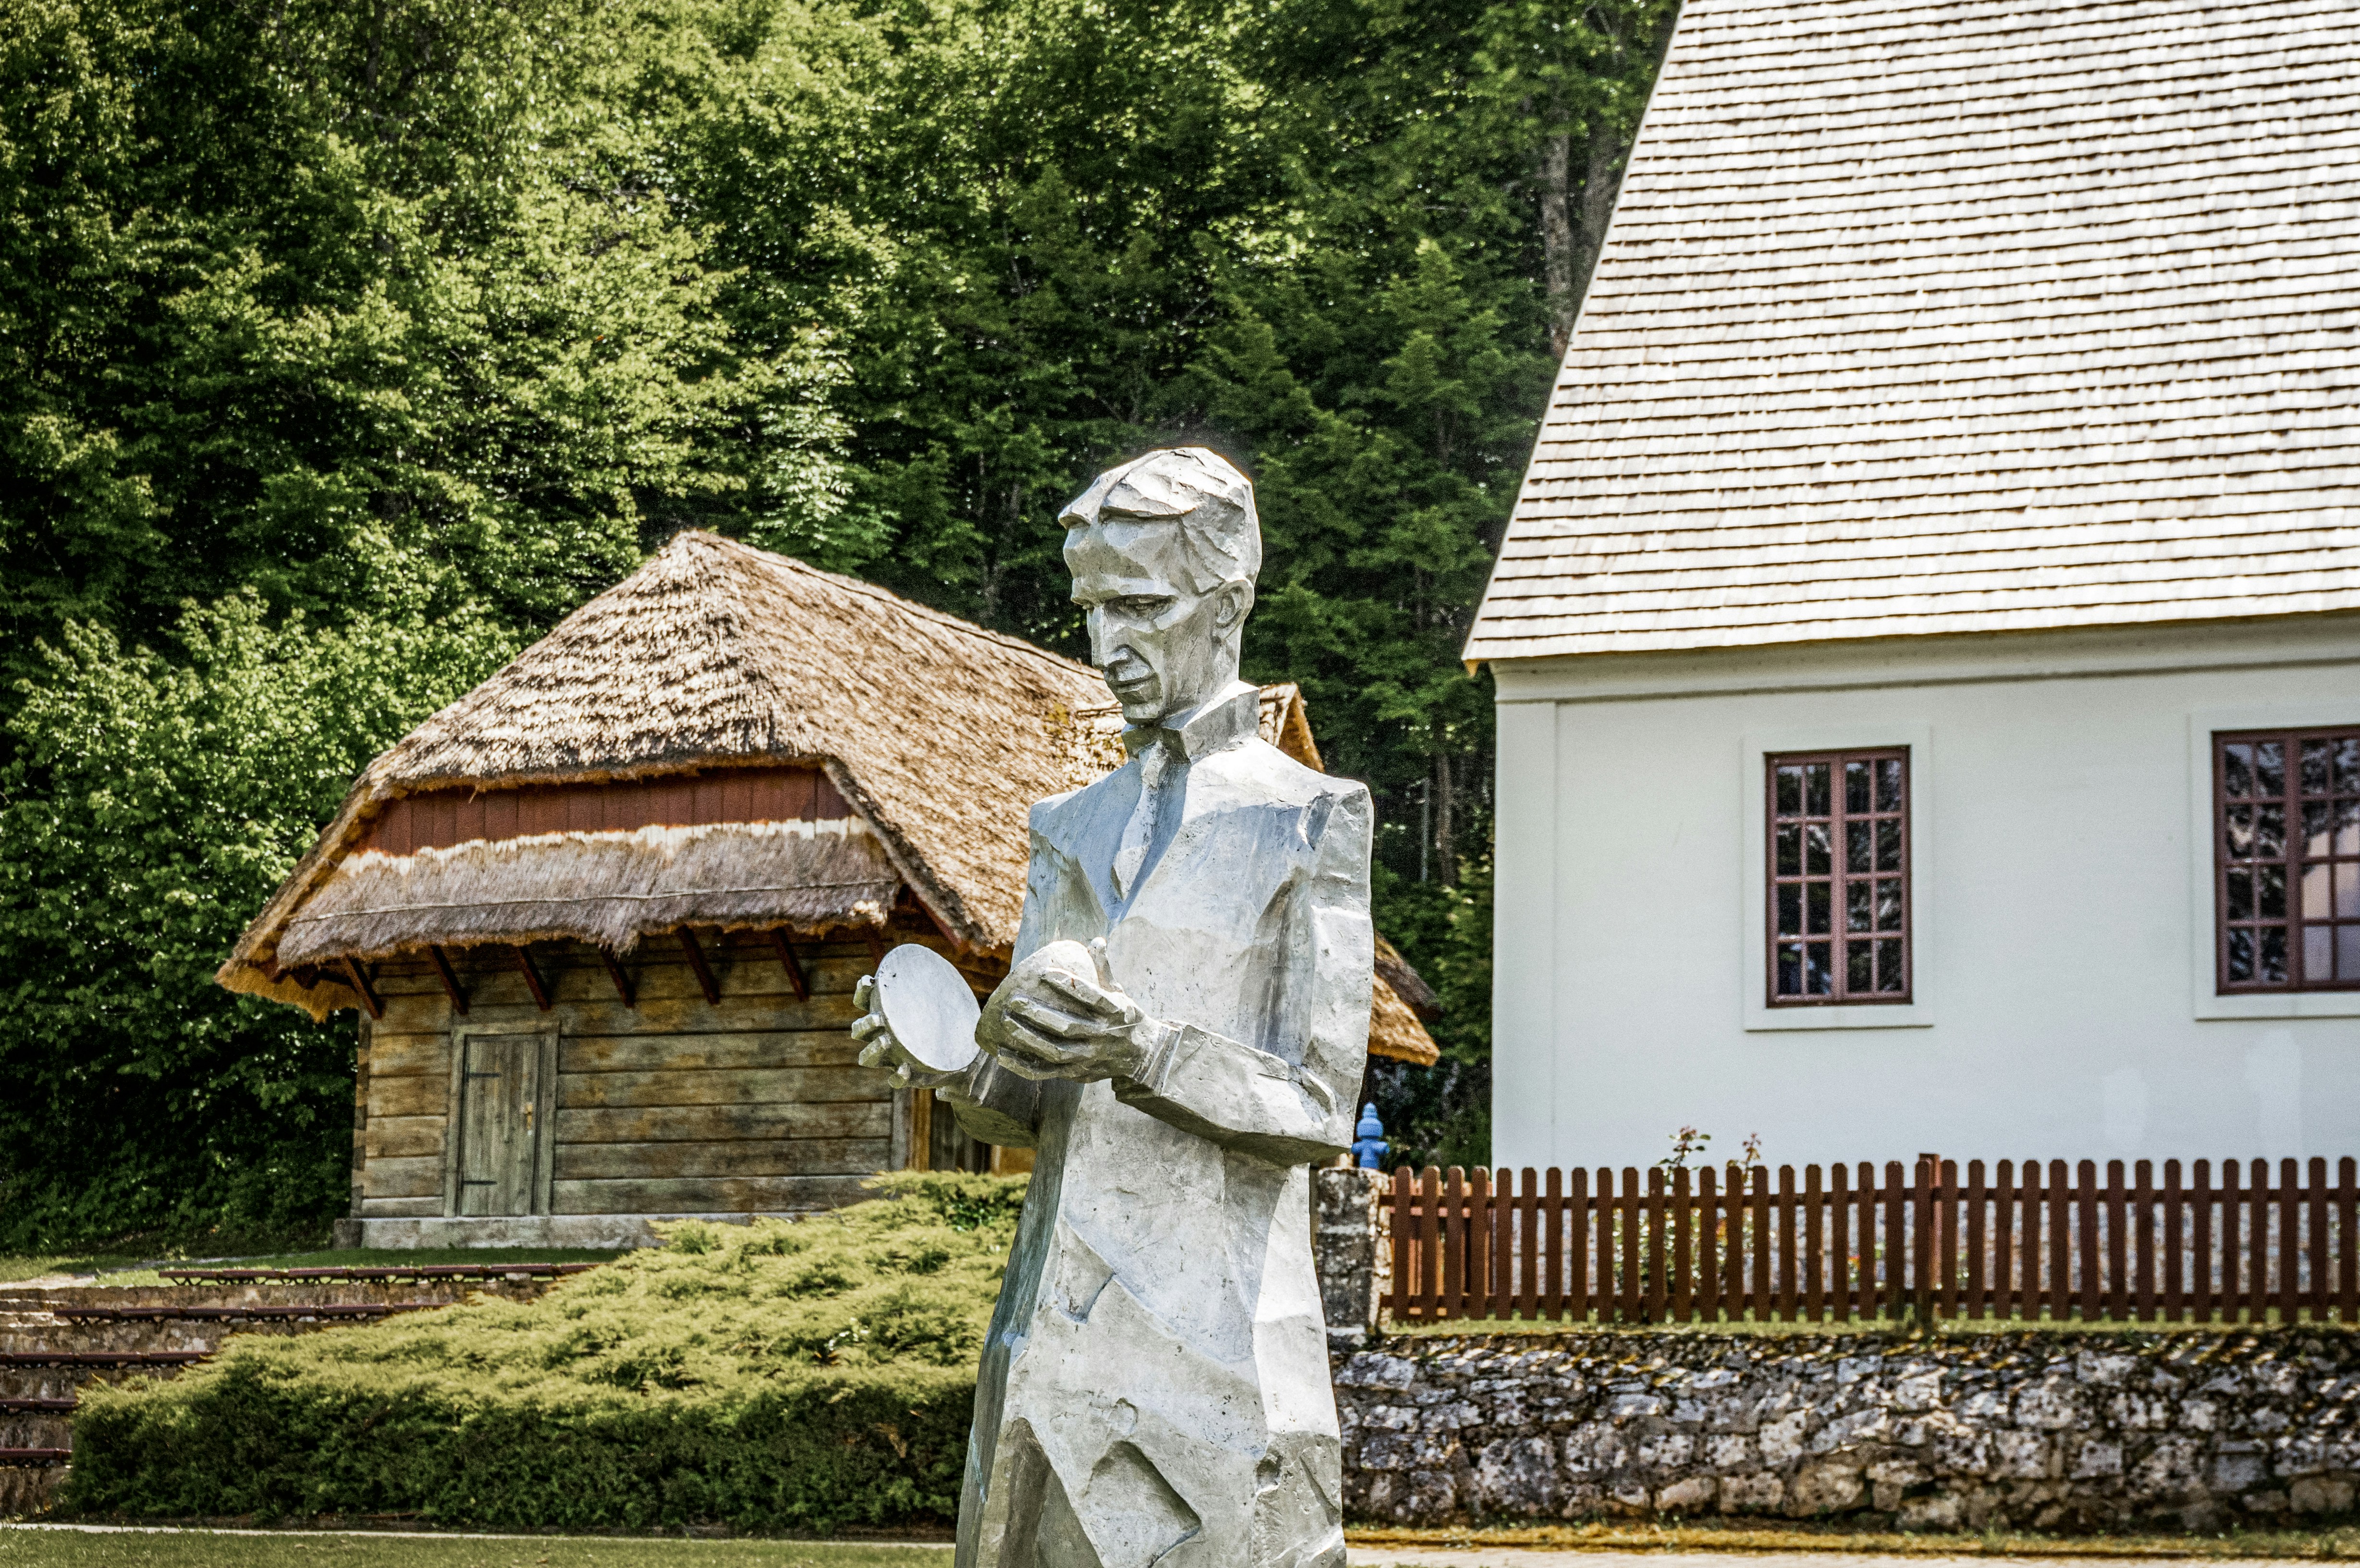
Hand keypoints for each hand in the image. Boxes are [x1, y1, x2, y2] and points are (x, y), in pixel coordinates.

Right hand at [851, 974, 966, 1089]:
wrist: (966, 1051)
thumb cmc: (949, 1021)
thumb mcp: (946, 1000)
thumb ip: (940, 985)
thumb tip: (940, 967)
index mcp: (889, 1015)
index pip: (866, 1002)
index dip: (863, 992)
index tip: (869, 981)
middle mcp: (885, 1035)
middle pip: (860, 1031)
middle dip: (864, 1025)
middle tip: (877, 1018)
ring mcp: (894, 1056)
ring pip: (868, 1057)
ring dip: (873, 1050)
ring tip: (885, 1041)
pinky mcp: (908, 1076)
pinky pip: (895, 1080)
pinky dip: (897, 1076)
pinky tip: (905, 1069)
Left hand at [978, 939, 1165, 1082]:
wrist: (1143, 1055)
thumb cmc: (1125, 1016)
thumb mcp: (1120, 993)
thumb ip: (1104, 969)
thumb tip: (1096, 940)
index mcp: (1115, 1012)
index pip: (1092, 997)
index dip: (1068, 985)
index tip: (1044, 972)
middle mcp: (1102, 1037)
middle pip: (1067, 1026)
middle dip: (1038, 1014)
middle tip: (1015, 1000)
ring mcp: (1090, 1058)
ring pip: (1055, 1051)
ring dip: (1028, 1038)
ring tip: (1007, 1021)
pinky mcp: (1079, 1073)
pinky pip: (1047, 1072)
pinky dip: (1024, 1066)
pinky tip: (1003, 1054)